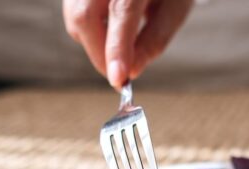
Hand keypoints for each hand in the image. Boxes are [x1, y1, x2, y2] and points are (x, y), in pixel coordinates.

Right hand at [63, 0, 192, 89]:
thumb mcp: (175, 9)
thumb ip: (154, 40)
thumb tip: (131, 72)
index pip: (122, 11)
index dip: (117, 49)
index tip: (119, 79)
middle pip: (84, 15)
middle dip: (99, 54)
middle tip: (119, 75)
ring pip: (74, 15)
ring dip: (94, 42)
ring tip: (120, 46)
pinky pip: (73, 9)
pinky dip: (90, 29)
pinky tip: (110, 30)